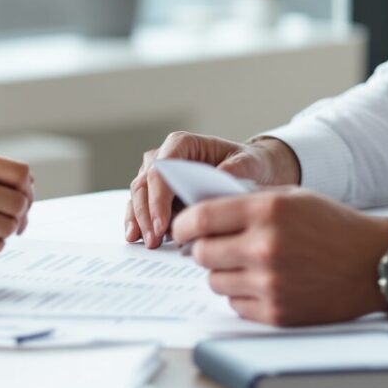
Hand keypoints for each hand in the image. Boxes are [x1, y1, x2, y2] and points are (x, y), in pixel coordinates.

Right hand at [126, 131, 299, 248]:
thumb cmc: (246, 163)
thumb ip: (233, 170)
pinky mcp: (157, 193)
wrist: (249, 170)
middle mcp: (164, 156)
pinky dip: (138, 222)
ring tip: (148, 243)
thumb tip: (216, 185)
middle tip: (154, 240)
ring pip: (138, 196)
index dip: (158, 197)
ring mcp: (158, 175)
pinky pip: (141, 207)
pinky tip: (137, 238)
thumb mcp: (248, 163)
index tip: (162, 224)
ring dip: (139, 220)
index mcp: (182, 144)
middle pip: (144, 184)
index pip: (161, 169)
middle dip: (147, 214)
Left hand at [170, 188, 387, 326]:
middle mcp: (265, 247)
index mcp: (267, 212)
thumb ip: (248, 202)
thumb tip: (202, 211)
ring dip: (224, 273)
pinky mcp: (276, 312)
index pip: (200, 218)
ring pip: (215, 281)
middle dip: (204, 248)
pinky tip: (264, 283)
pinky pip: (235, 305)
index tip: (182, 228)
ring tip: (247, 264)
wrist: (375, 264)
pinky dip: (242, 295)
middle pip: (201, 253)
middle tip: (217, 246)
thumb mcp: (292, 198)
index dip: (184, 224)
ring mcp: (270, 283)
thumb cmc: (334, 227)